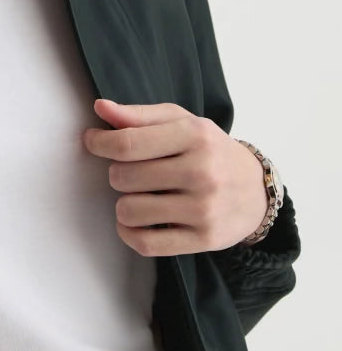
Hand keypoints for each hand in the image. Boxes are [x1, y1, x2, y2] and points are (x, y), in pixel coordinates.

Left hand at [82, 99, 268, 255]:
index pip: (127, 143)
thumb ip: (138, 116)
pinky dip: (129, 233)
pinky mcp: (203, 239)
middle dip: (118, 174)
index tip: (93, 142)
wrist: (256, 190)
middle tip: (134, 173)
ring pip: (129, 211)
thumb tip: (100, 108)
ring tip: (139, 196)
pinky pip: (145, 243)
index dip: (99, 143)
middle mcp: (202, 171)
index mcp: (194, 136)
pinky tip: (136, 222)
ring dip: (123, 205)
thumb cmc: (209, 151)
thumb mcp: (181, 123)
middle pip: (123, 177)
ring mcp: (204, 208)